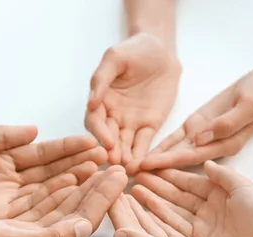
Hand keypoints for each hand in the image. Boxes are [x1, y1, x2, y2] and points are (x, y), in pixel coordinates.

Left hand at [0, 125, 107, 236]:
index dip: (67, 148)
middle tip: (107, 160)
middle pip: (52, 173)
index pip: (43, 153)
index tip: (92, 143)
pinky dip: (57, 201)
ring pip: (49, 192)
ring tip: (100, 173)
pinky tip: (76, 191)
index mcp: (3, 159)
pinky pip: (36, 210)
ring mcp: (9, 202)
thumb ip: (1, 135)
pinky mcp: (3, 221)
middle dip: (80, 165)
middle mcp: (12, 181)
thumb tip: (35, 130)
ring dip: (75, 182)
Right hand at [0, 166, 127, 236]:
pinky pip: (44, 205)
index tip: (120, 175)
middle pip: (78, 212)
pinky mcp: (13, 226)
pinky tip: (67, 178)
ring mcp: (26, 235)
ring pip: (63, 207)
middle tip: (120, 167)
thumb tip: (85, 228)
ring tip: (100, 168)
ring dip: (83, 187)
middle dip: (99, 190)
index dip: (103, 198)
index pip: (83, 221)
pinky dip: (59, 189)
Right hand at [85, 33, 180, 168]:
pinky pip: (144, 143)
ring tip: (128, 169)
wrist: (161, 51)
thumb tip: (91, 101)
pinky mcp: (149, 126)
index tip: (106, 142)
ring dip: (125, 157)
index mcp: (100, 101)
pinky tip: (141, 166)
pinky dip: (142, 155)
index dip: (99, 132)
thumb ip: (102, 78)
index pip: (94, 121)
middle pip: (109, 137)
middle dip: (112, 151)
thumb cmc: (134, 51)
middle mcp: (112, 116)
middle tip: (115, 163)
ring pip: (125, 144)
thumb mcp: (114, 58)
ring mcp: (131, 123)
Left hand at [109, 193, 252, 236]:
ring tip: (131, 191)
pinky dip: (156, 214)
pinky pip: (164, 227)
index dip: (117, 212)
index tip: (109, 192)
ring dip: (139, 209)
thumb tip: (115, 234)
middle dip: (125, 208)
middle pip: (135, 229)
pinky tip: (153, 205)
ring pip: (149, 226)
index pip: (126, 232)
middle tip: (116, 187)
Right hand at [131, 161, 252, 236]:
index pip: (188, 182)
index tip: (151, 166)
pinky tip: (143, 209)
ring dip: (152, 200)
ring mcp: (200, 225)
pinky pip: (173, 226)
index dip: (169, 174)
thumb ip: (222, 174)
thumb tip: (207, 163)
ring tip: (133, 190)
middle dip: (155, 186)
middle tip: (135, 176)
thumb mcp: (241, 186)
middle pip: (175, 196)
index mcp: (217, 194)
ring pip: (171, 210)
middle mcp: (206, 209)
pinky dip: (158, 217)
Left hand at [140, 68, 252, 169]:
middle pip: (178, 159)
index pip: (190, 157)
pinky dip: (161, 146)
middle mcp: (210, 147)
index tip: (147, 167)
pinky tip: (143, 152)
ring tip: (130, 166)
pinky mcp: (197, 127)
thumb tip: (200, 138)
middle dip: (155, 167)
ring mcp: (202, 137)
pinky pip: (176, 138)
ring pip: (174, 151)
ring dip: (154, 159)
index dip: (168, 163)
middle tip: (128, 173)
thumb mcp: (248, 107)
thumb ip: (226, 124)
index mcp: (225, 146)